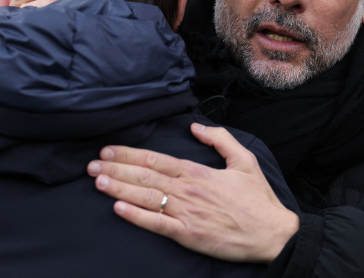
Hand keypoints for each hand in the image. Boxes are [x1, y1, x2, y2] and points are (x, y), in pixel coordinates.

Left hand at [87, 123, 299, 262]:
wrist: (272, 233)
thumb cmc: (258, 199)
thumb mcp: (245, 160)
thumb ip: (220, 139)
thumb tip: (195, 127)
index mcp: (199, 172)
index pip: (157, 160)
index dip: (130, 155)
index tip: (109, 150)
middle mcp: (188, 191)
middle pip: (145, 177)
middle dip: (116, 169)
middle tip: (91, 165)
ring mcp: (186, 214)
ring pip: (146, 198)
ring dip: (119, 189)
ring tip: (98, 182)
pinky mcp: (188, 235)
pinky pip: (157, 224)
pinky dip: (136, 217)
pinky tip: (118, 209)